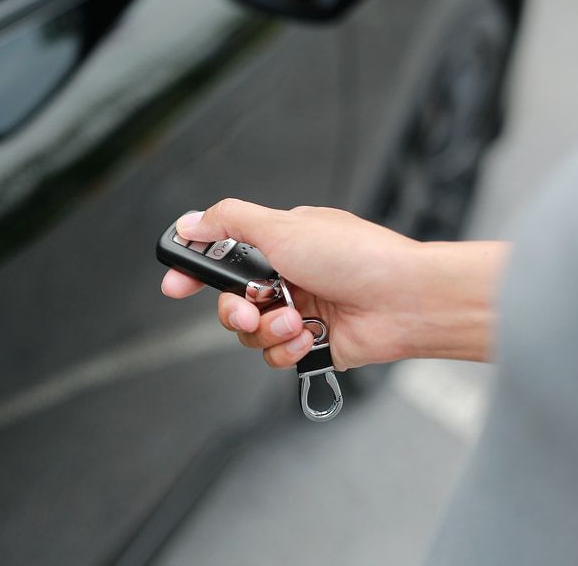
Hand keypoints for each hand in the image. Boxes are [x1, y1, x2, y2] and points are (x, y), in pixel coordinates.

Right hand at [161, 199, 508, 370]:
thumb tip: (191, 222)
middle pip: (230, 301)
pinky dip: (286, 349)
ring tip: (296, 319)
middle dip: (233, 310)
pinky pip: (274, 356)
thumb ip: (229, 221)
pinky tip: (308, 336)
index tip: (173, 285)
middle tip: (248, 310)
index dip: (194, 271)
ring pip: (249, 334)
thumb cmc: (356, 257)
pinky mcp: (311, 344)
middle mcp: (286, 277)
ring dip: (267, 330)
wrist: (405, 300)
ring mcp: (298, 312)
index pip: (222, 255)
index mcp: (278, 244)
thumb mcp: (283, 226)